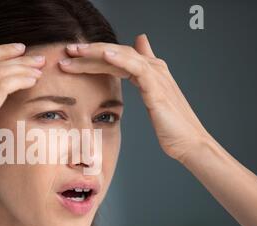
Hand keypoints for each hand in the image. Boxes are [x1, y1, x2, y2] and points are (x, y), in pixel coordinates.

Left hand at [59, 34, 211, 163]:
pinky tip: (104, 55)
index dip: (94, 56)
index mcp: (150, 71)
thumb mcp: (152, 97)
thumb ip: (142, 76)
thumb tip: (139, 56)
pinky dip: (120, 59)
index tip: (71, 58)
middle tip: (67, 51)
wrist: (189, 142)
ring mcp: (156, 76)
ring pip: (122, 56)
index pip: (117, 57)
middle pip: (116, 53)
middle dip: (89, 52)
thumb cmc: (170, 125)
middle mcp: (153, 68)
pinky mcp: (156, 88)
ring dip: (96, 52)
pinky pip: (136, 68)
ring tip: (75, 51)